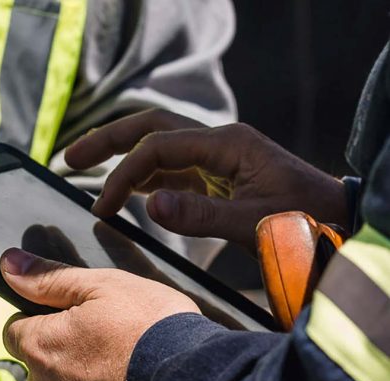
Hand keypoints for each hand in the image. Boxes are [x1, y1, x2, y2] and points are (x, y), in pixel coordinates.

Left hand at [0, 248, 198, 380]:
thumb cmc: (152, 330)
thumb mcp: (105, 287)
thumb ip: (51, 278)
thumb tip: (8, 264)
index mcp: (40, 349)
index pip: (15, 331)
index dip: (42, 322)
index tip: (72, 322)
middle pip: (42, 371)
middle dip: (65, 361)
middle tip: (111, 350)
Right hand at [64, 109, 348, 249]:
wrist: (339, 225)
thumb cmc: (305, 224)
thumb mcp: (255, 223)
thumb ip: (202, 215)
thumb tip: (149, 204)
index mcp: (228, 144)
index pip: (157, 146)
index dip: (122, 175)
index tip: (102, 210)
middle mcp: (220, 143)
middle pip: (151, 127)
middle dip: (108, 141)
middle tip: (69, 159)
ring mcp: (218, 159)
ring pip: (158, 144)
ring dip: (120, 155)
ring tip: (81, 169)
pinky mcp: (218, 178)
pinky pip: (170, 168)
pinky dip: (141, 176)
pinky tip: (121, 193)